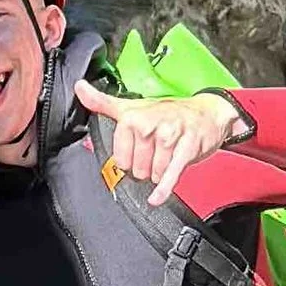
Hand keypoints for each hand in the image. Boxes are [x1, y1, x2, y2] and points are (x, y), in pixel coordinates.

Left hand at [73, 77, 247, 205]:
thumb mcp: (132, 107)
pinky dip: (163, 189)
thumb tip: (79, 88)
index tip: (138, 150)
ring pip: (154, 173)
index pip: (120, 160)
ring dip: (160, 172)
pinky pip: (171, 174)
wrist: (207, 113)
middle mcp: (149, 124)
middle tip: (156, 153)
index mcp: (132, 116)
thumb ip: (103, 102)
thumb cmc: (167, 113)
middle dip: (146, 167)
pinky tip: (156, 198)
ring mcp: (170, 135)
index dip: (130, 160)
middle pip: (137, 169)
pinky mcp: (187, 148)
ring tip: (168, 156)